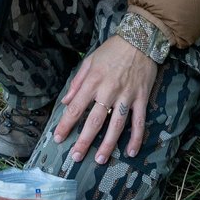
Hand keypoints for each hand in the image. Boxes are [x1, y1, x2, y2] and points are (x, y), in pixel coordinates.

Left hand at [53, 35, 158, 163]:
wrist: (140, 39)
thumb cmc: (112, 50)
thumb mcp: (89, 60)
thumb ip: (77, 82)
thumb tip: (65, 102)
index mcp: (92, 81)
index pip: (75, 108)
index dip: (66, 124)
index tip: (58, 138)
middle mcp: (108, 91)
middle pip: (94, 121)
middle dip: (83, 141)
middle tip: (75, 157)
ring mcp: (126, 96)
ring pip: (116, 125)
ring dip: (108, 145)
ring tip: (100, 160)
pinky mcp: (141, 98)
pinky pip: (139, 121)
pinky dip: (136, 138)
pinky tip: (131, 152)